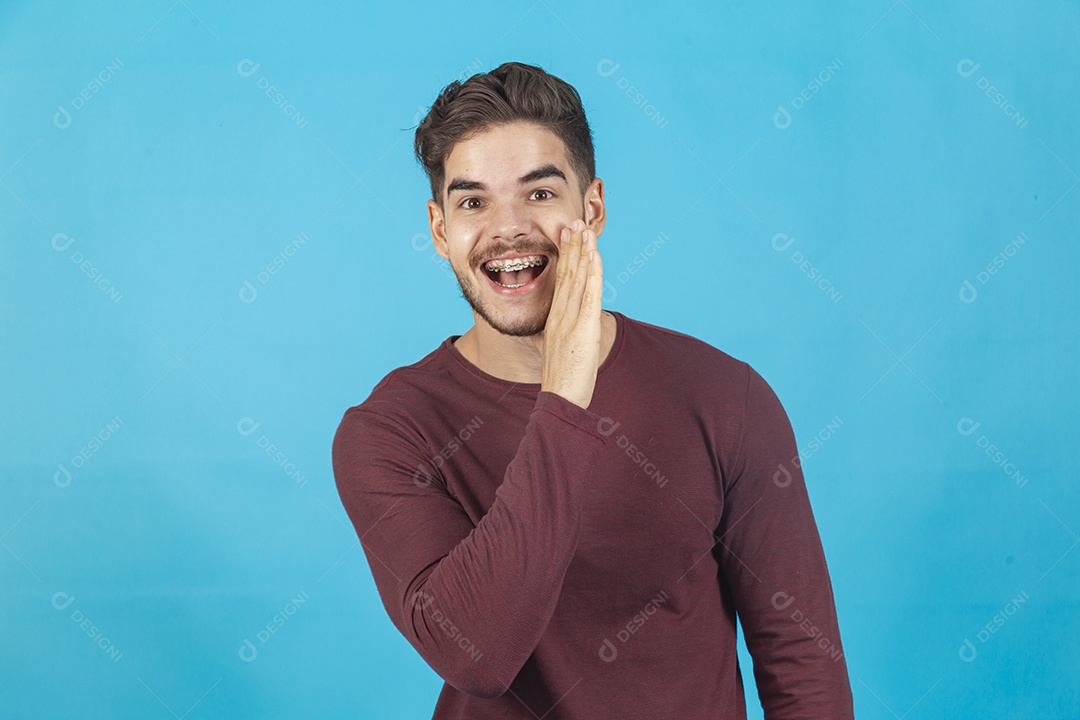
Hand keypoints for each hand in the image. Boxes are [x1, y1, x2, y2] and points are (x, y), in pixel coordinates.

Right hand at [536, 218, 603, 408]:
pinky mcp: (584, 329)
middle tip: (574, 221)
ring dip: (583, 252)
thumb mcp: (551, 353)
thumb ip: (550, 338)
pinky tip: (595, 257)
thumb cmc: (559, 381)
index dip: (565, 256)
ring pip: (578, 280)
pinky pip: (590, 296)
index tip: (567, 236)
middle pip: (567, 274)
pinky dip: (593, 274)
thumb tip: (547, 333)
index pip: (560, 281)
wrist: (559, 401)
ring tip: (586, 230)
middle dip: (572, 246)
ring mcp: (571, 321)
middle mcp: (560, 316)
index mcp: (554, 320)